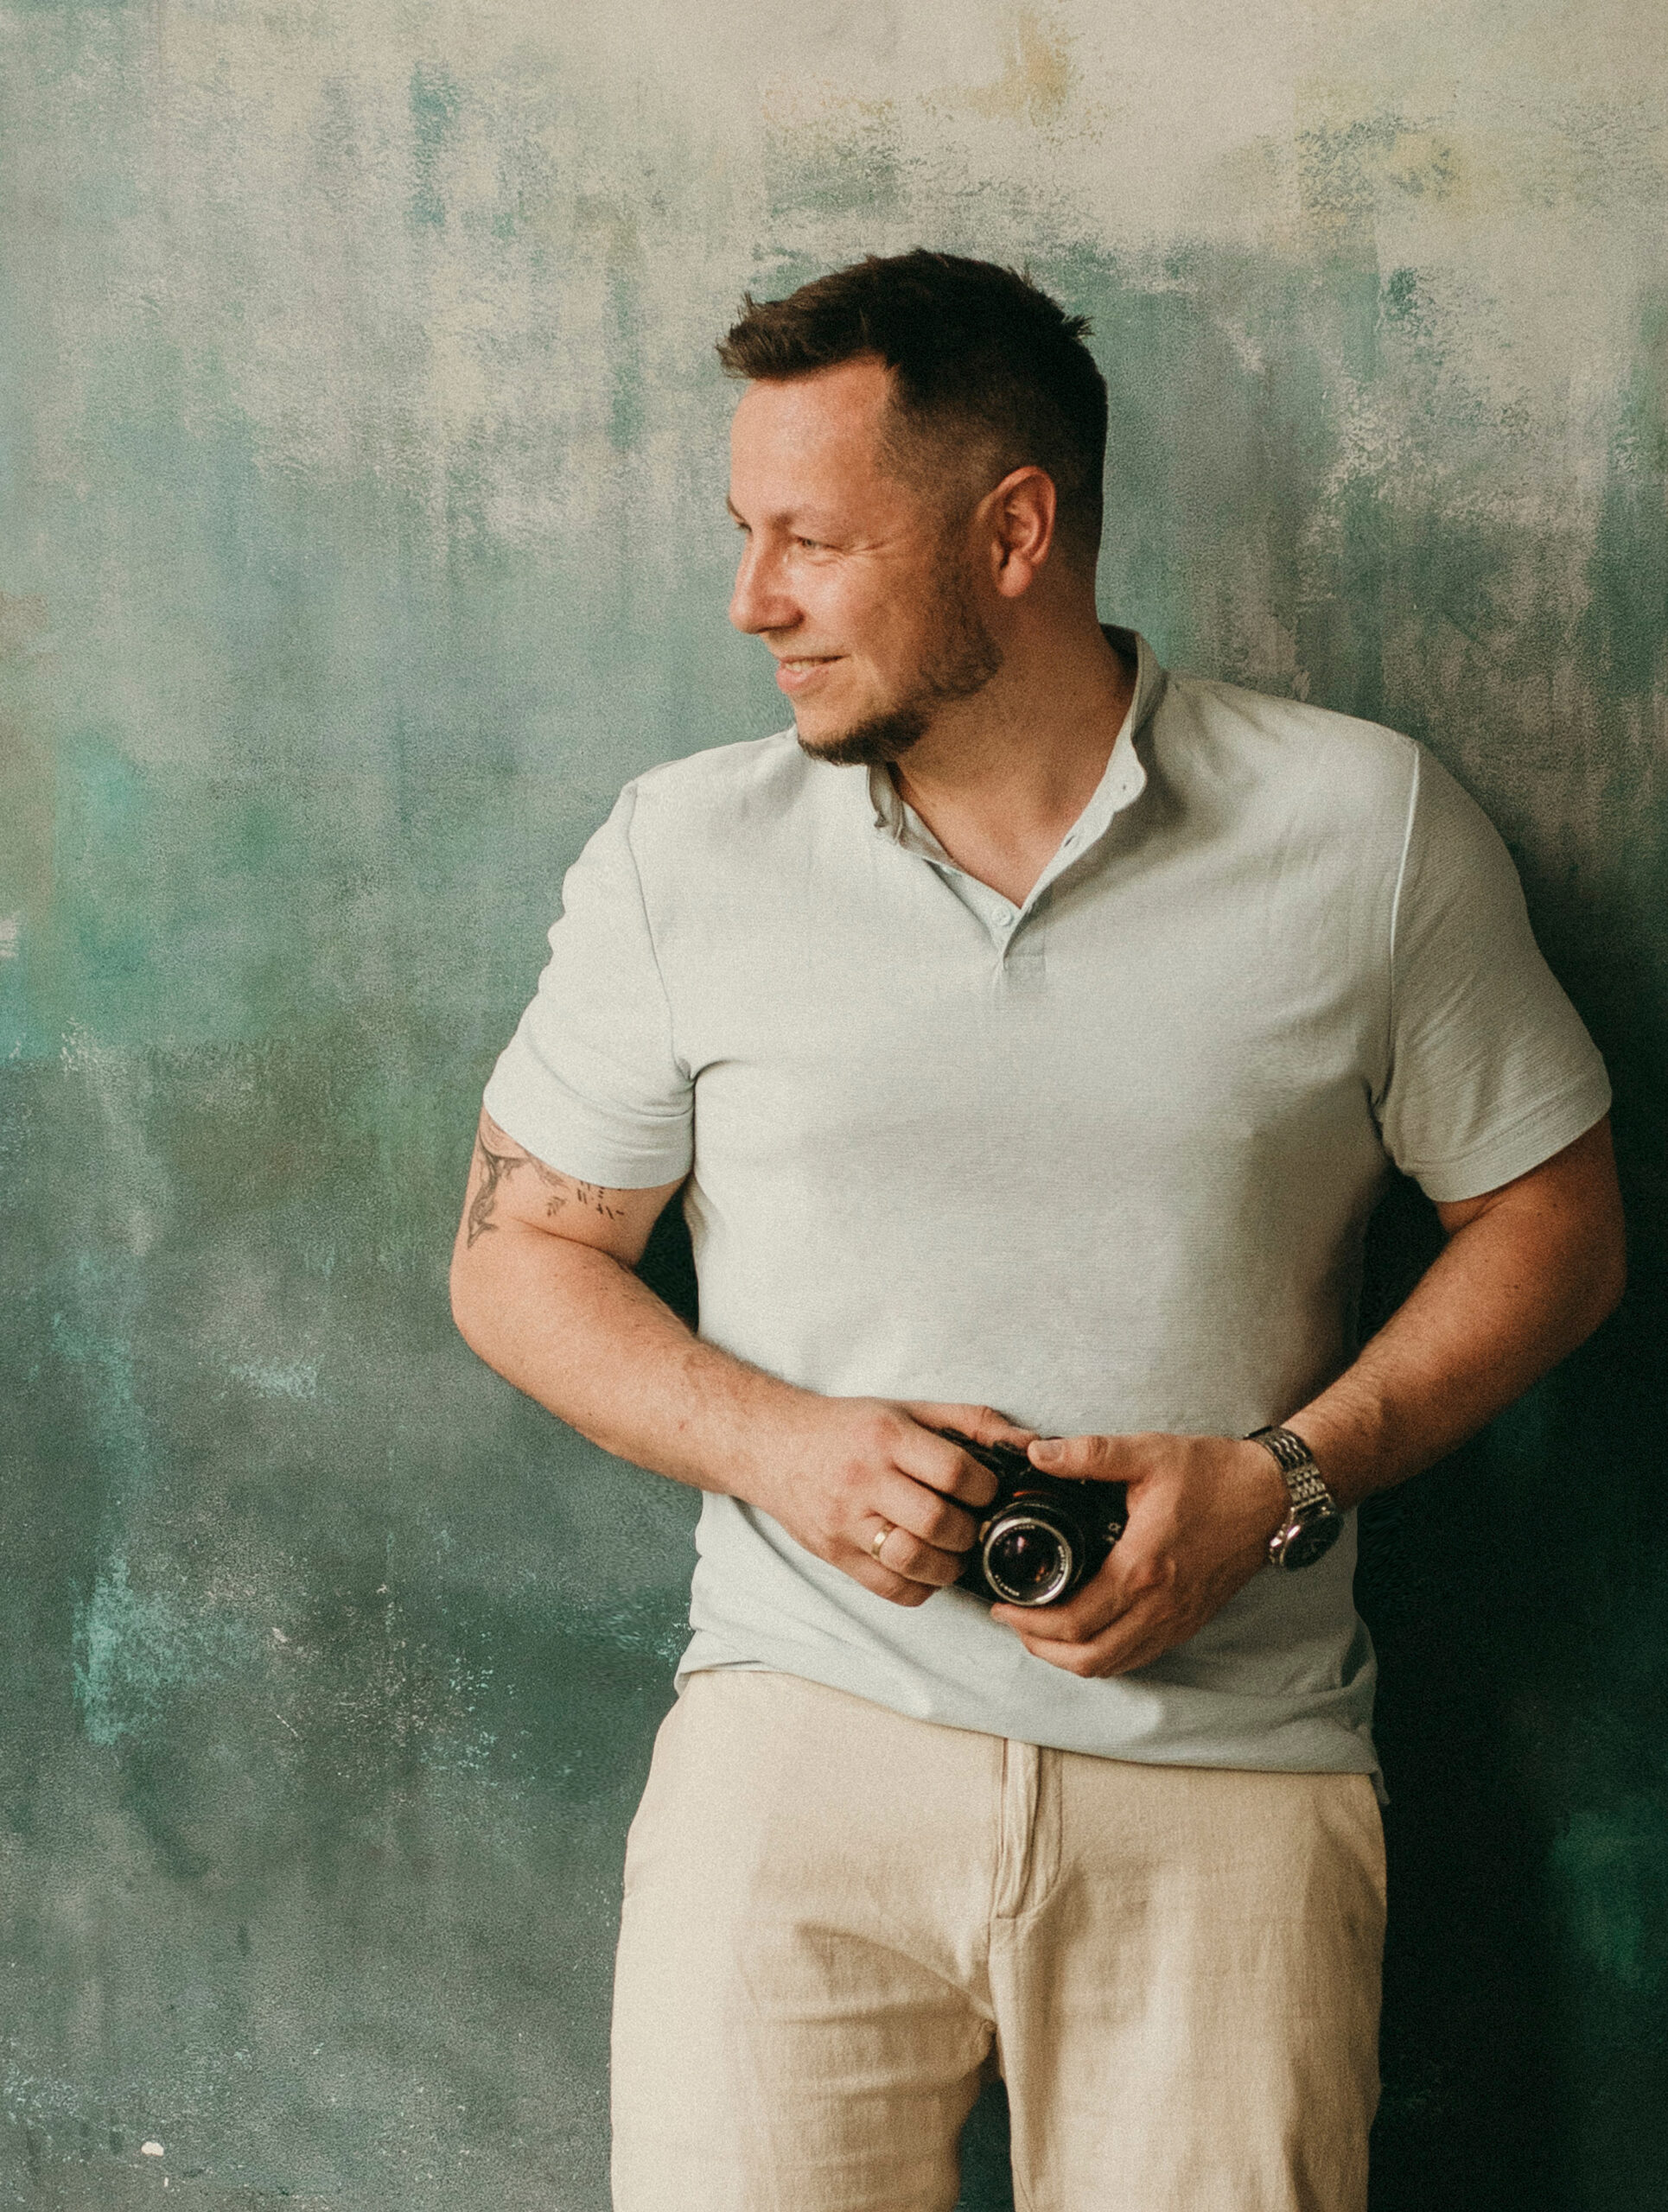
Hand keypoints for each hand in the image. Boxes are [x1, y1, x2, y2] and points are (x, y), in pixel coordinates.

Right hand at [751, 1400, 1037, 1608]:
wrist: (771, 1446)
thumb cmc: (848, 1428)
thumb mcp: (906, 1409)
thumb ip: (970, 1422)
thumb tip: (1030, 1443)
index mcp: (886, 1436)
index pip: (954, 1472)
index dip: (985, 1489)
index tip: (987, 1493)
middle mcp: (863, 1479)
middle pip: (937, 1522)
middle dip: (969, 1531)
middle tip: (973, 1526)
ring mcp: (844, 1521)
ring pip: (913, 1561)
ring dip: (948, 1565)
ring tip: (953, 1551)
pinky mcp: (833, 1553)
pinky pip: (890, 1588)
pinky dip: (920, 1586)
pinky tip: (926, 1568)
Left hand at [989, 1432, 1289, 1674]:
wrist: (1272, 1496)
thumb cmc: (1213, 1474)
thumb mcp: (1148, 1453)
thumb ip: (1088, 1454)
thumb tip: (1037, 1454)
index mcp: (1142, 1568)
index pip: (1073, 1621)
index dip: (1028, 1621)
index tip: (1003, 1604)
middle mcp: (1160, 1606)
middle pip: (1087, 1657)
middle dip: (1040, 1645)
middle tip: (1013, 1619)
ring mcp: (1177, 1620)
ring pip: (1112, 1665)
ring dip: (1069, 1657)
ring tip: (1041, 1629)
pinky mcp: (1189, 1622)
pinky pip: (1137, 1658)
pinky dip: (1103, 1655)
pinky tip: (1086, 1631)